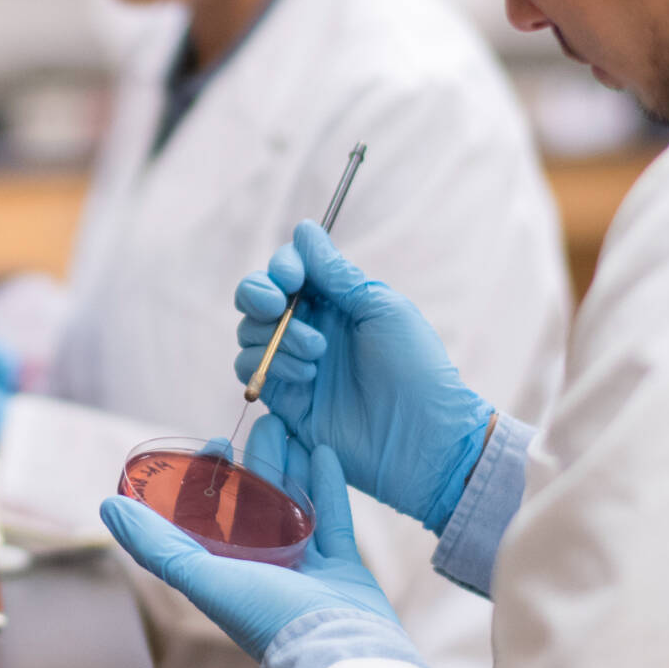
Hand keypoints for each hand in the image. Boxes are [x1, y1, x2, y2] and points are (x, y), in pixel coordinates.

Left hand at [100, 413, 398, 661]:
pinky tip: (324, 450)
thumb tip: (108, 508)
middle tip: (263, 421)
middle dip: (258, 462)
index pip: (212, 515)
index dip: (210, 478)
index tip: (217, 443)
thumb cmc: (265, 616)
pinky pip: (333, 516)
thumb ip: (155, 544)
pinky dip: (327, 484)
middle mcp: (262, 567)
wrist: (337, 650)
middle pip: (257, 503)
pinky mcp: (343, 565)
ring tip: (291, 425)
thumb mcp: (199, 576)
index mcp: (225, 571)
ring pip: (295, 503)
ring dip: (291, 464)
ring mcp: (305, 566)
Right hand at [234, 221, 493, 533]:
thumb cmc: (415, 368)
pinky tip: (306, 376)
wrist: (421, 438)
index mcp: (336, 302)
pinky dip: (270, 366)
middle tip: (278, 305)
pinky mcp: (282, 398)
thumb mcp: (380, 309)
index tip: (291, 279)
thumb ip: (335, 273)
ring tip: (316, 354)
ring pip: (248, 333)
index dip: (280, 269)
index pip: (288, 271)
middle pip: (255, 299)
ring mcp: (293, 363)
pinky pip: (249, 370)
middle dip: (258, 295)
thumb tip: (303, 229)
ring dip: (276, 336)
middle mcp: (309, 328)